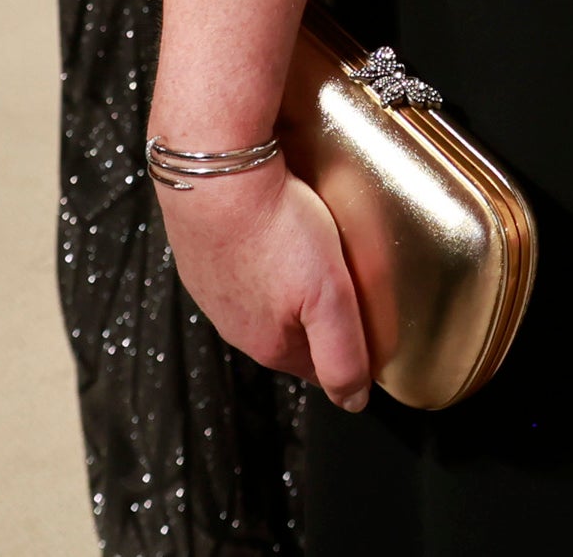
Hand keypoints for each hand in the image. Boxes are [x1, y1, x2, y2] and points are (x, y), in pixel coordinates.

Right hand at [152, 159, 373, 410]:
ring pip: (265, 297)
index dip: (349, 351)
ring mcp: (214, 289)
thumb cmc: (274, 228)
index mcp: (268, 343)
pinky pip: (242, 264)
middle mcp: (235, 323)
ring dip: (291, 284)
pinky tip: (277, 233)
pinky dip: (264, 254)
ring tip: (316, 257)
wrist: (215, 172)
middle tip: (348, 287)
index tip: (369, 329)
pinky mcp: (203, 253)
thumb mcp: (328, 297)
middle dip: (320, 317)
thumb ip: (342, 353)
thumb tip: (353, 401)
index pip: (318, 367)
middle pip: (292, 331)